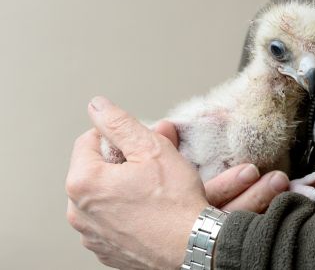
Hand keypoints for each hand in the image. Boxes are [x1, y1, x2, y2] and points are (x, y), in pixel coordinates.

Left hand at [67, 97, 289, 268]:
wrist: (194, 245)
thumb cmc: (175, 203)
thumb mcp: (152, 149)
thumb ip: (120, 123)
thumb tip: (99, 107)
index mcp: (83, 182)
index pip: (88, 141)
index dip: (118, 136)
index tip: (140, 145)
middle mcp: (79, 212)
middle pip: (95, 170)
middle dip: (121, 163)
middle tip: (151, 166)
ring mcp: (91, 235)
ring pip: (103, 197)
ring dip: (122, 188)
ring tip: (153, 191)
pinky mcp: (107, 250)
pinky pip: (111, 221)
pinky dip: (126, 213)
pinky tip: (150, 211)